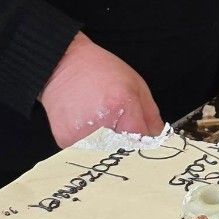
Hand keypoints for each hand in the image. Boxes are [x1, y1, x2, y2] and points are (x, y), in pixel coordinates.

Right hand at [40, 32, 163, 147]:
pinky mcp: (66, 140)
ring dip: (108, 144)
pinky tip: (88, 124)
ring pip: (106, 153)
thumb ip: (150, 114)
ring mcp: (81, 134)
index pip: (142, 142)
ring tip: (102, 122)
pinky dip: (91, 143)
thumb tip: (157, 137)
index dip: (145, 142)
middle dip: (127, 144)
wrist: (62, 65)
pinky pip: (87, 151)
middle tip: (120, 126)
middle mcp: (100, 122)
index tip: (144, 140)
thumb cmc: (98, 71)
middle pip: (124, 151)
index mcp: (120, 104)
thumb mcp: (135, 84)